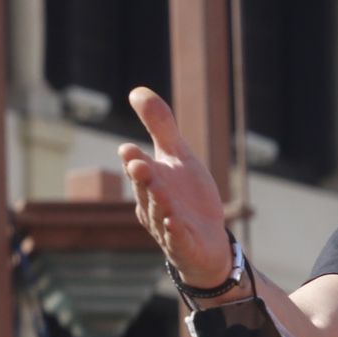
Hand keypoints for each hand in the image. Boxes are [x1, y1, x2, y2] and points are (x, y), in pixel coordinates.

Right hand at [116, 87, 230, 286]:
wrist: (207, 242)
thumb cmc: (189, 197)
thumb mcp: (179, 157)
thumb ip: (161, 127)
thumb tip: (136, 91)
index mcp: (151, 182)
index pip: (139, 167)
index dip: (134, 158)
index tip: (130, 147)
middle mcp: (154, 204)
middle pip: (146, 189)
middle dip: (142, 177)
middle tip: (137, 163)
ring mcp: (167, 226)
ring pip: (160, 213)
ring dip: (159, 201)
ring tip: (159, 189)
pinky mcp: (184, 245)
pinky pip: (177, 239)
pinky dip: (175, 231)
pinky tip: (175, 222)